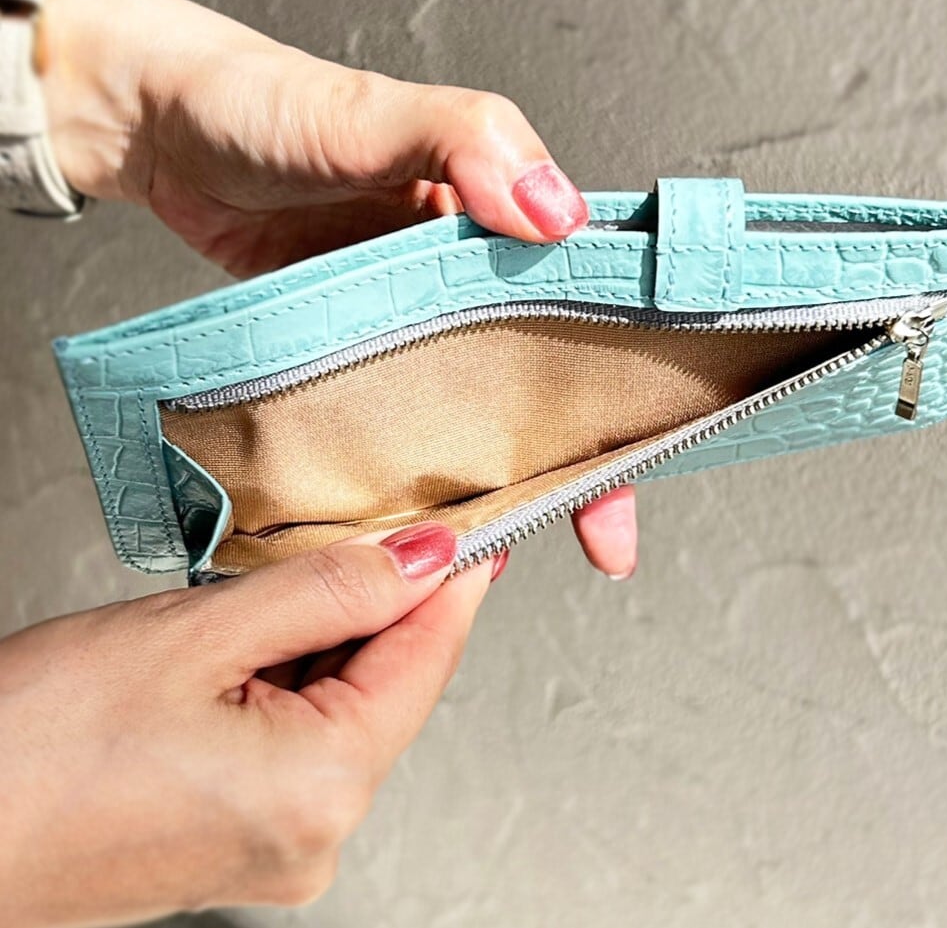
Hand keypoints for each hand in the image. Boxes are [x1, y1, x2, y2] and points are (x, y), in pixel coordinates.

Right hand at [0, 523, 492, 925]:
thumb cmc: (29, 748)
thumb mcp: (196, 634)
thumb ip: (330, 591)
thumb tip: (423, 559)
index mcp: (320, 790)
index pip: (426, 659)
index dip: (452, 582)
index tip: (471, 531)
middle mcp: (313, 835)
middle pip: (388, 684)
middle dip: (378, 603)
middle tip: (355, 535)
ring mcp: (278, 846)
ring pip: (342, 707)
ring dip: (325, 638)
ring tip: (265, 593)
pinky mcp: (241, 837)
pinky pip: (299, 739)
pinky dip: (290, 679)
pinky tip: (247, 644)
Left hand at [36, 0, 637, 579]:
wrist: (155, 131)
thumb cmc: (264, 105)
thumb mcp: (370, 112)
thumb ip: (466, 142)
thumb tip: (559, 213)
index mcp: (499, 210)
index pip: (592, 298)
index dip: (630, 378)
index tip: (647, 451)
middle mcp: (470, 271)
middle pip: (549, 373)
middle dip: (583, 457)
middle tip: (600, 537)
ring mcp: (413, 316)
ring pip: (481, 405)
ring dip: (507, 474)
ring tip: (512, 542)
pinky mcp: (360, 344)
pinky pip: (408, 413)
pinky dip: (427, 464)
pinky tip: (429, 510)